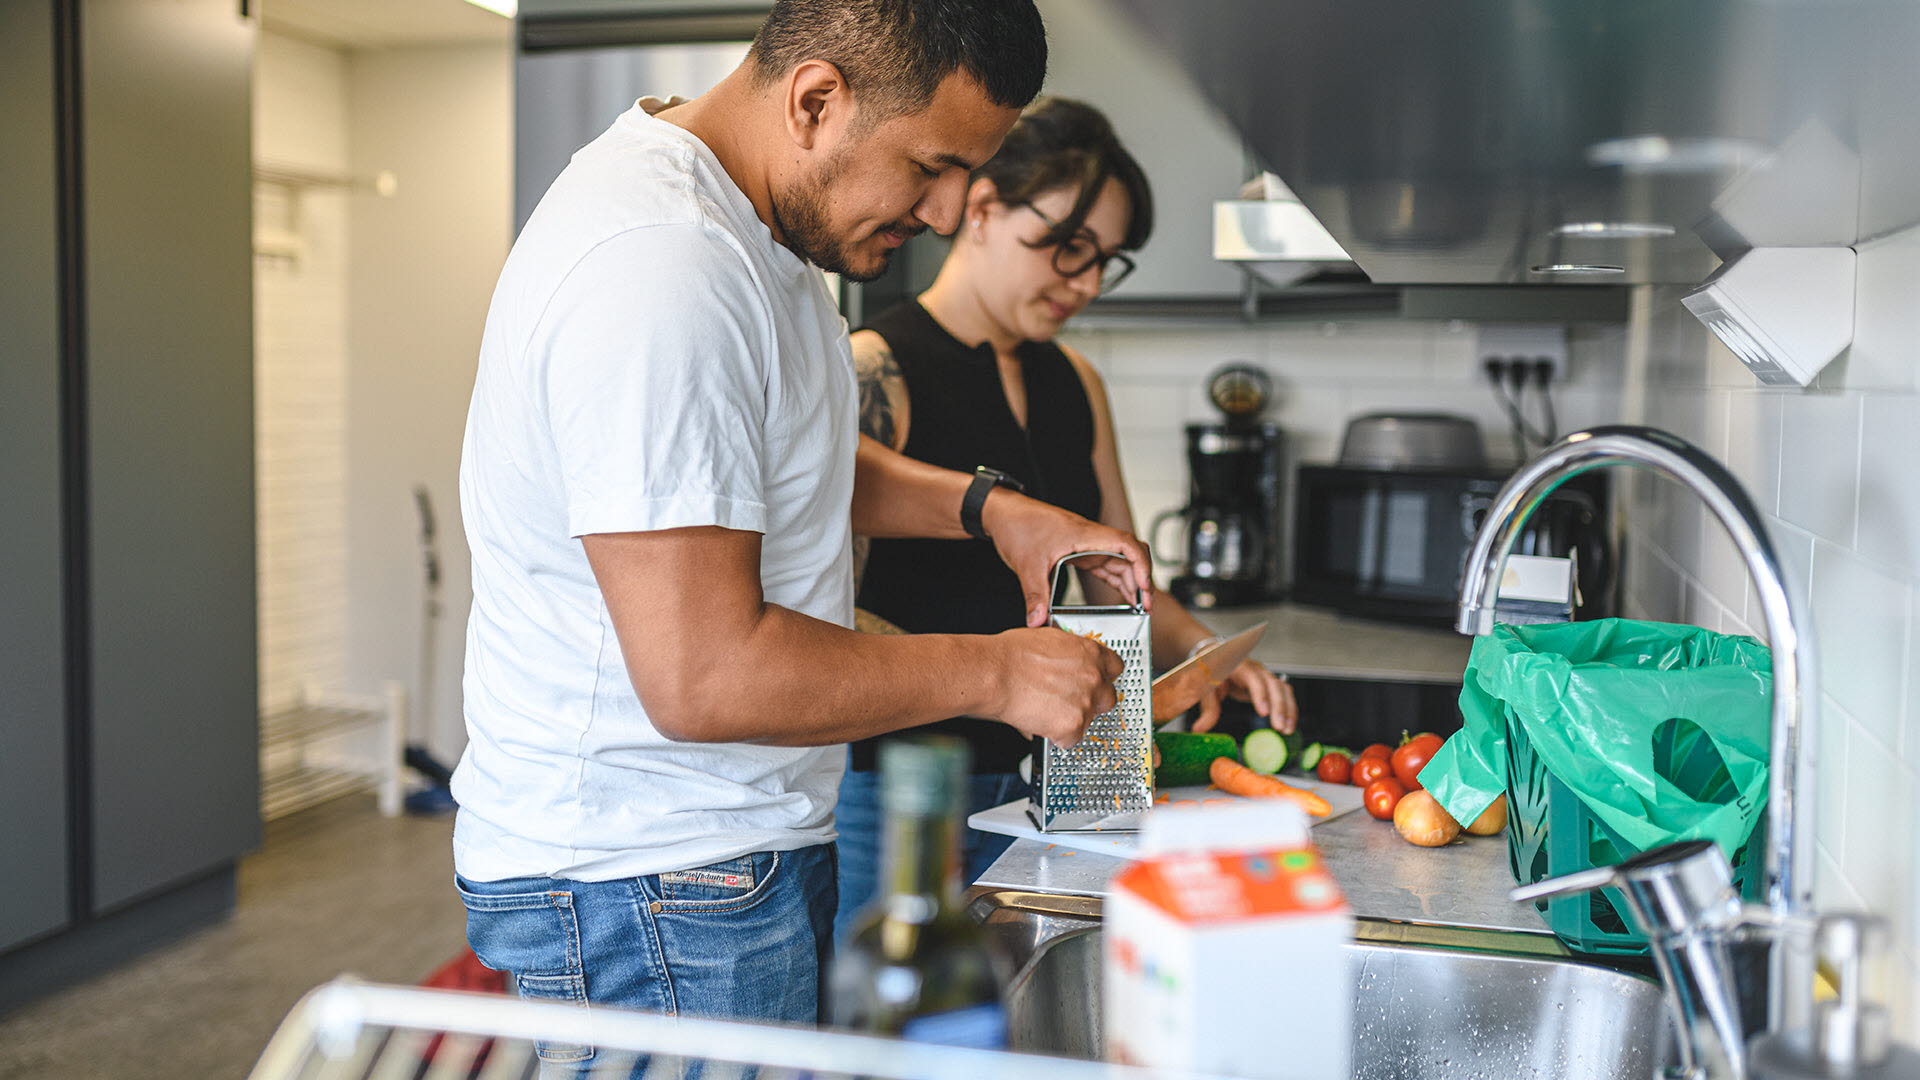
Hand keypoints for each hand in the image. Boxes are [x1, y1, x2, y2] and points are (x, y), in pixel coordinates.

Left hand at [980, 491, 1152, 626]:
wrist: (1003, 513)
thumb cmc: (1018, 525)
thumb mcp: (1027, 565)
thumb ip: (1035, 596)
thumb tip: (1037, 621)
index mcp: (1085, 536)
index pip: (1127, 544)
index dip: (1141, 565)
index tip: (1144, 588)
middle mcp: (1091, 539)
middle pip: (1129, 556)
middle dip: (1141, 580)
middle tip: (1145, 606)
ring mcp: (1086, 546)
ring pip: (1120, 562)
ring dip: (1131, 583)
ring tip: (1138, 607)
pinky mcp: (1079, 552)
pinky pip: (1105, 566)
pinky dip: (1116, 581)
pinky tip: (1121, 596)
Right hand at [987, 627, 1123, 748]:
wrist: (996, 674)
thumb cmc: (1012, 655)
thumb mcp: (1049, 639)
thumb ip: (1069, 653)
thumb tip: (1067, 661)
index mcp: (1090, 653)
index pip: (1115, 667)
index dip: (1102, 676)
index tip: (1093, 682)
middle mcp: (1094, 677)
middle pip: (1109, 698)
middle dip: (1092, 702)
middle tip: (1069, 701)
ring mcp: (1086, 703)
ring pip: (1089, 721)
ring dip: (1072, 719)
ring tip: (1046, 711)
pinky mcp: (1073, 725)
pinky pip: (1072, 739)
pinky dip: (1058, 737)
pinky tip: (1042, 723)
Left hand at [1188, 660, 1297, 734]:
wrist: (1217, 656)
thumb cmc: (1212, 671)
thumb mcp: (1207, 689)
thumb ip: (1207, 709)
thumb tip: (1199, 730)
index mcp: (1239, 666)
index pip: (1253, 679)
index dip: (1260, 695)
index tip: (1263, 713)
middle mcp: (1256, 669)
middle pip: (1273, 685)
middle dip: (1279, 707)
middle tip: (1280, 727)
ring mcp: (1265, 676)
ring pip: (1283, 689)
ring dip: (1288, 710)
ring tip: (1288, 730)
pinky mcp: (1270, 684)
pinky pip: (1285, 694)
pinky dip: (1290, 709)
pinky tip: (1290, 724)